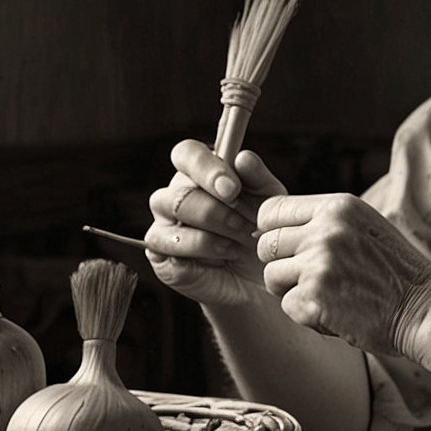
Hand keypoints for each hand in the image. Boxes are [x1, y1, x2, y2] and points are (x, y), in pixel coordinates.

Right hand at [144, 143, 285, 307]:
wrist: (261, 277)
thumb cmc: (263, 233)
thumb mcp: (270, 202)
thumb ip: (258, 177)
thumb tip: (242, 157)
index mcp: (202, 173)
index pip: (187, 153)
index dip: (206, 167)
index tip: (233, 188)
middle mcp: (178, 194)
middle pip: (180, 187)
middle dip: (217, 208)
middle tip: (246, 224)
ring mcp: (165, 223)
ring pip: (172, 209)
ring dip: (212, 226)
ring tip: (240, 239)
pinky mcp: (160, 253)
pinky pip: (166, 242)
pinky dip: (203, 247)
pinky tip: (227, 252)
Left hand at [254, 193, 430, 355]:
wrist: (424, 308)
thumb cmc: (393, 270)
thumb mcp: (362, 226)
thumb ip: (321, 222)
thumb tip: (263, 228)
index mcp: (338, 206)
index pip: (271, 210)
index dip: (271, 232)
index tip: (288, 249)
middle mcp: (327, 229)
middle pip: (266, 244)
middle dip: (281, 264)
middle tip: (310, 278)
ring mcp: (320, 263)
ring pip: (271, 276)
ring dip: (291, 291)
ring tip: (326, 295)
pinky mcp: (316, 297)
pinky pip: (286, 305)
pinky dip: (306, 314)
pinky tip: (335, 312)